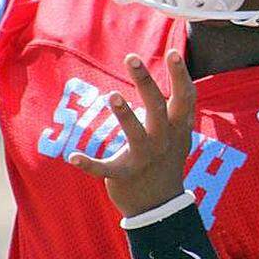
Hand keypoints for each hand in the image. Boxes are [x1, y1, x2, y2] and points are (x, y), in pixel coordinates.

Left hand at [68, 50, 195, 216]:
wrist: (160, 206)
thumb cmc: (167, 159)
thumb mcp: (180, 134)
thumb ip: (179, 105)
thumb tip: (178, 63)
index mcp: (178, 128)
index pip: (185, 98)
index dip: (180, 76)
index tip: (173, 52)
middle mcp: (164, 141)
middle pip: (158, 108)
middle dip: (146, 82)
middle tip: (131, 58)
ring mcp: (144, 159)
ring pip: (136, 135)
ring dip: (125, 116)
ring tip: (112, 95)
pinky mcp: (124, 176)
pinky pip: (105, 169)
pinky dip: (90, 164)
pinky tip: (73, 156)